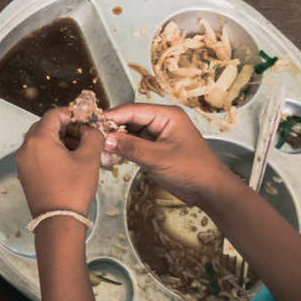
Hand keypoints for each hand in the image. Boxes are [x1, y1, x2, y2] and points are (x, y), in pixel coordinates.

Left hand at [15, 108, 103, 220]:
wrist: (58, 220)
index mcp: (38, 140)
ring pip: (40, 140)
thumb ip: (92, 135)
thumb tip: (90, 129)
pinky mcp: (25, 173)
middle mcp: (25, 148)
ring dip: (59, 139)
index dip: (71, 113)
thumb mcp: (89, 158)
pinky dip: (51, 151)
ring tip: (79, 147)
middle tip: (83, 132)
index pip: (53, 115)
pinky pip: (37, 154)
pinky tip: (68, 159)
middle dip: (65, 126)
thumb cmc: (73, 189)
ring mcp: (23, 162)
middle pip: (44, 126)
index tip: (84, 118)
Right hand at [104, 104, 237, 202]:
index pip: (132, 110)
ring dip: (115, 140)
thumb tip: (105, 139)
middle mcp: (161, 121)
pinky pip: (134, 145)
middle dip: (111, 129)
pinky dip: (122, 149)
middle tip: (91, 138)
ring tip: (98, 148)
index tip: (91, 123)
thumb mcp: (158, 158)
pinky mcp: (154, 149)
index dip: (111, 116)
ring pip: (129, 133)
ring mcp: (157, 135)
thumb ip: (131, 147)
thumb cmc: (192, 169)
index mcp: (167, 115)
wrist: (209, 189)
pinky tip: (110, 155)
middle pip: (129, 120)